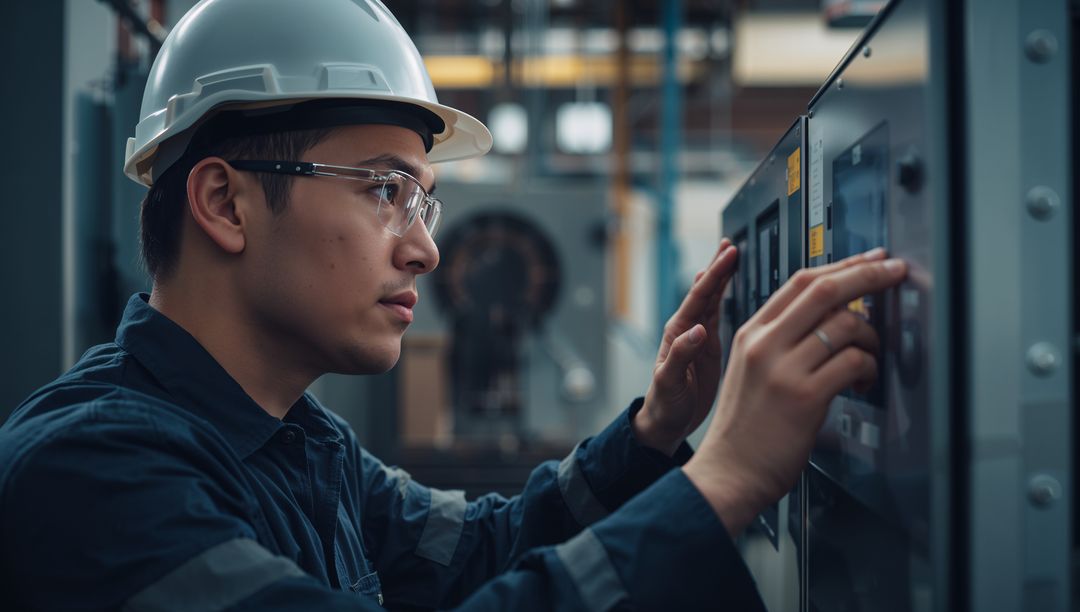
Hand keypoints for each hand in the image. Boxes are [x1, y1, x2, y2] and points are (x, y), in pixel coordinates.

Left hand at [634, 239, 737, 455]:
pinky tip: (731, 284)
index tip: (727, 255)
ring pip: (713, 299)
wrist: (666, 422)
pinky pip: (719, 314)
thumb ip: (681, 356)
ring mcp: (699, 336)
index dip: (714, 275)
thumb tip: (698, 331)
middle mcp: (687, 329)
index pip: (698, 297)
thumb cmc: (663, 405)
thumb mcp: (670, 382)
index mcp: (678, 333)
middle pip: (705, 291)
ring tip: (731, 254)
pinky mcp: (709, 346)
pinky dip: (726, 296)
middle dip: (718, 267)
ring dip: (722, 277)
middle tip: (730, 245)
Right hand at [682, 248, 906, 536]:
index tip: (872, 259)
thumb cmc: (746, 428)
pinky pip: (853, 362)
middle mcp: (764, 344)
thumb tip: (834, 316)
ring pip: (845, 325)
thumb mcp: (751, 370)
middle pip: (825, 290)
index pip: (801, 281)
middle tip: (896, 271)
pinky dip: (868, 368)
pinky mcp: (804, 396)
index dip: (843, 265)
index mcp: (751, 333)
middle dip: (869, 275)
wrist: (728, 472)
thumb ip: (782, 341)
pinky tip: (862, 382)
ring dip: (871, 336)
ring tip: (869, 358)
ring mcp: (783, 368)